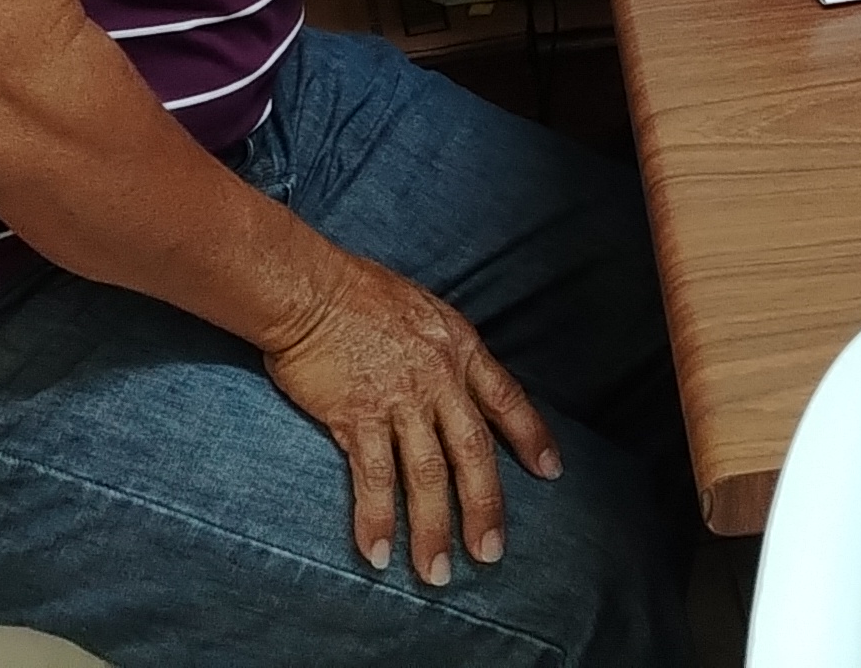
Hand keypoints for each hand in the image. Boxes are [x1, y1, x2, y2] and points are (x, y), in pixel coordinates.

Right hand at [260, 251, 560, 585]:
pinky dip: (376, 518)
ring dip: (432, 528)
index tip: (551, 472)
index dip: (531, 436)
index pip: (507, 399)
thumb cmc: (358, 291)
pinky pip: (372, 477)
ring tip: (435, 573)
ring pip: (426, 474)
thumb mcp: (422, 310)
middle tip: (490, 553)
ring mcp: (399, 400)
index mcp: (459, 348)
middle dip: (485, 506)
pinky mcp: (357, 416)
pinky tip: (378, 553)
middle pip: (472, 452)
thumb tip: (449, 380)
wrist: (309, 287)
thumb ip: (441, 349)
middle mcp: (438, 379)